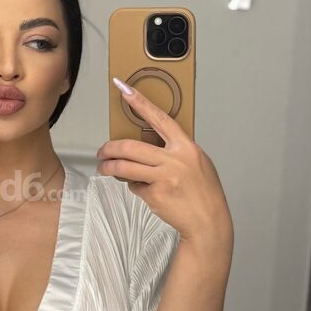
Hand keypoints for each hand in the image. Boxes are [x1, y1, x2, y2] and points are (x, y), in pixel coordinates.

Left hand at [97, 78, 233, 248]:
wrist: (208, 221)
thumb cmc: (203, 191)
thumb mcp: (197, 162)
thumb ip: (175, 151)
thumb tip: (151, 146)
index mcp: (186, 147)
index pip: (159, 118)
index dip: (140, 102)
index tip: (123, 89)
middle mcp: (174, 160)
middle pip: (130, 147)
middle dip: (109, 148)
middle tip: (102, 151)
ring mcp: (163, 178)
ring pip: (125, 167)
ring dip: (109, 167)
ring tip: (104, 168)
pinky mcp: (155, 195)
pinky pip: (135, 186)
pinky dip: (134, 187)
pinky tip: (144, 190)